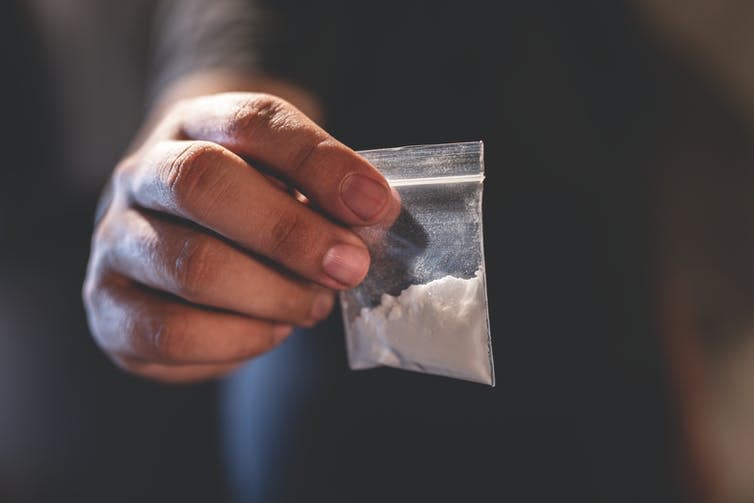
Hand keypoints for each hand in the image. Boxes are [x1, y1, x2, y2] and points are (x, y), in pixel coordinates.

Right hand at [83, 92, 398, 382]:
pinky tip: (271, 330)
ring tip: (314, 305)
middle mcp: (142, 174)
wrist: (180, 239)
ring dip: (273, 294)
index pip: (252, 122)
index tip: (374, 205)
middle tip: (348, 267)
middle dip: (290, 233)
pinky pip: (171, 332)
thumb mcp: (287, 183)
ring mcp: (115, 240)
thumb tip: (372, 217)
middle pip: (203, 184)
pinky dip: (240, 339)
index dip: (318, 162)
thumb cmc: (250, 209)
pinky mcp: (108, 307)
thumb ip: (323, 195)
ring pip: (191, 265)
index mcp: (194, 125)